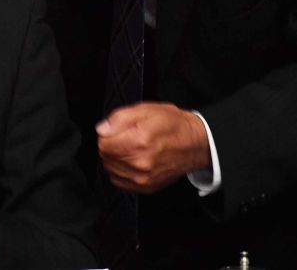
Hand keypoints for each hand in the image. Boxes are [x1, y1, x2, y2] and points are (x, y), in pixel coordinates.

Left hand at [96, 102, 210, 193]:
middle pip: (105, 156)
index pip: (103, 142)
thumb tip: (102, 129)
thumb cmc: (173, 125)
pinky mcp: (146, 187)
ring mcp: (143, 178)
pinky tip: (133, 161)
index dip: (107, 134)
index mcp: (140, 140)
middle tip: (127, 137)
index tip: (117, 130)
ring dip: (116, 158)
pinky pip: (118, 181)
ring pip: (110, 168)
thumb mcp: (145, 110)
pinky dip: (121, 171)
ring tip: (132, 148)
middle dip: (111, 145)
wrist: (195, 144)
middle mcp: (141, 162)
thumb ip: (119, 118)